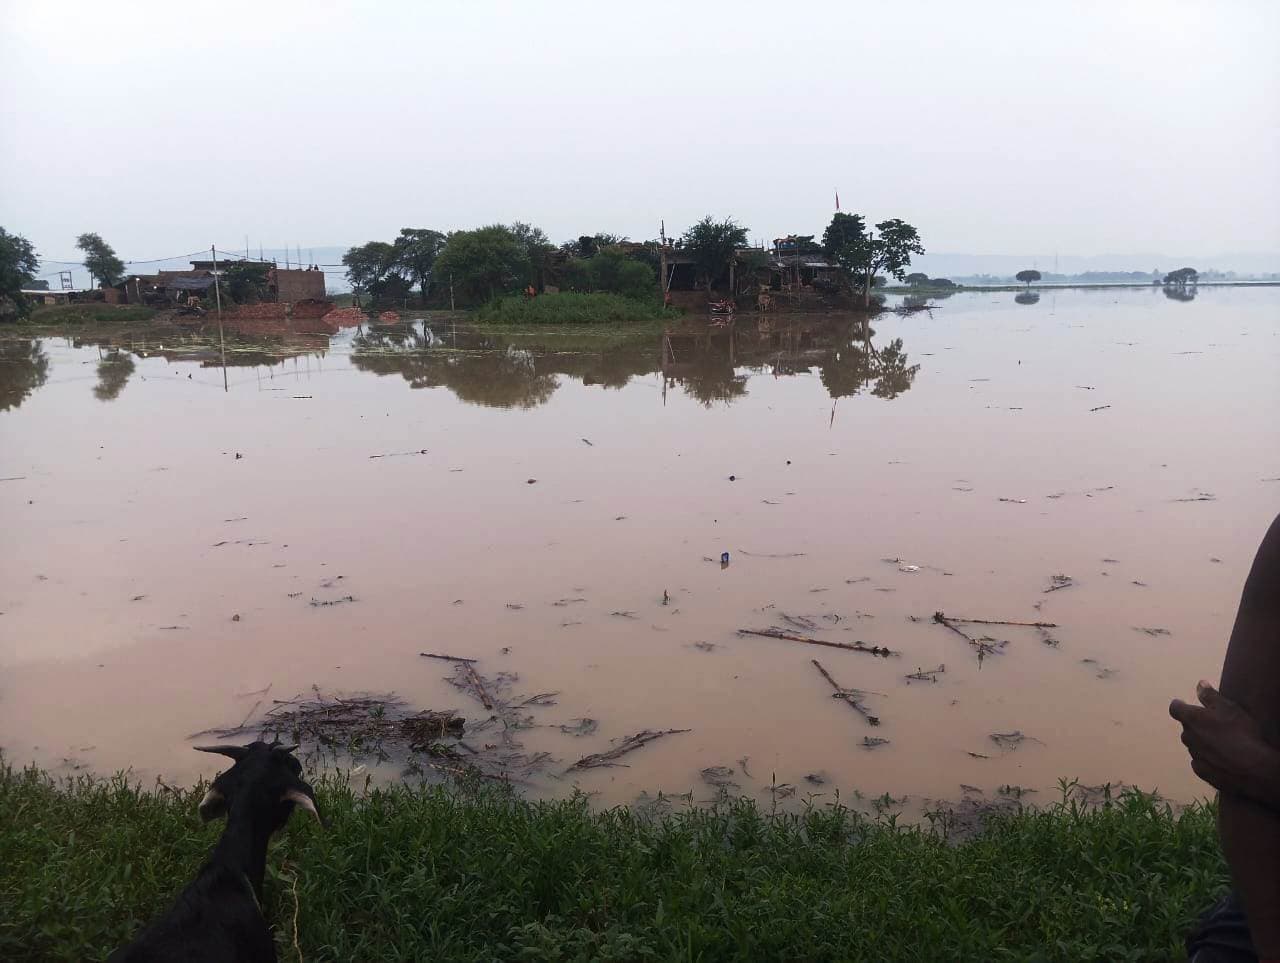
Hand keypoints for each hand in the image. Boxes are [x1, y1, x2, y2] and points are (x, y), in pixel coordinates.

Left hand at [1170, 680, 1279, 806]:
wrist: (1253, 767)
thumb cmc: (1242, 733)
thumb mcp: (1229, 707)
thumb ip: (1210, 696)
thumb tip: (1199, 684)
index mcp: (1192, 719)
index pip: (1175, 708)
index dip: (1179, 705)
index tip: (1182, 703)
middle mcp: (1188, 737)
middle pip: (1187, 728)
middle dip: (1196, 725)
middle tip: (1213, 725)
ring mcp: (1194, 756)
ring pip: (1194, 745)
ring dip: (1202, 743)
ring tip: (1221, 743)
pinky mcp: (1202, 772)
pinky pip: (1200, 762)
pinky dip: (1206, 759)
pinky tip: (1220, 759)